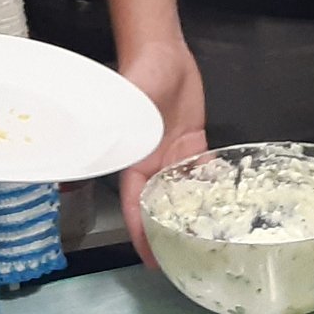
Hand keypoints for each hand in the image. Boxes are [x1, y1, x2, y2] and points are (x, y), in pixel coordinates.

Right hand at [116, 46, 208, 267]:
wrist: (161, 52)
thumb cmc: (139, 75)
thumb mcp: (127, 105)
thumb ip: (114, 130)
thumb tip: (84, 159)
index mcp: (131, 162)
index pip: (135, 207)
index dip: (142, 234)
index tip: (151, 260)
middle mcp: (151, 165)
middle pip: (159, 207)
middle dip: (167, 234)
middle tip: (185, 261)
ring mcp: (172, 156)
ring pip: (183, 194)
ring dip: (193, 216)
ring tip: (208, 242)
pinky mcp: (192, 144)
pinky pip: (203, 173)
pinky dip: (214, 188)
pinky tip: (228, 205)